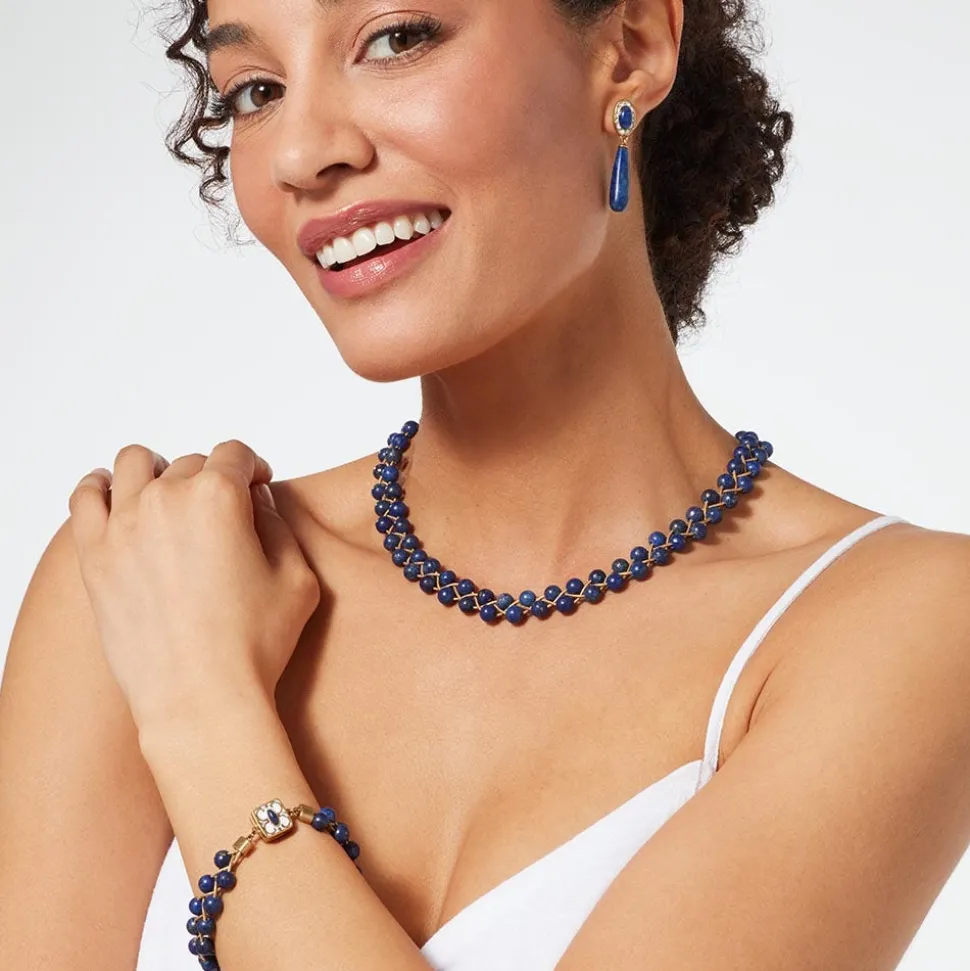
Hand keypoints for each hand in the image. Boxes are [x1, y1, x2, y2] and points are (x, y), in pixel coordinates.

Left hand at [67, 440, 320, 730]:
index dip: (253, 468)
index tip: (257, 487)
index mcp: (219, 497)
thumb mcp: (297, 576)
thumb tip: (255, 501)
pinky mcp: (94, 556)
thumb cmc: (253, 644)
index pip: (235, 454)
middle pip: (190, 463)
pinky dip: (102, 487)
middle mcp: (166, 499)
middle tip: (222, 517)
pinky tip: (117, 500)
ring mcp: (123, 525)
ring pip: (135, 464)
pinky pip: (85, 496)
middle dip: (212, 481)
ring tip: (170, 500)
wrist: (201, 698)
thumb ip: (277, 523)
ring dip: (158, 473)